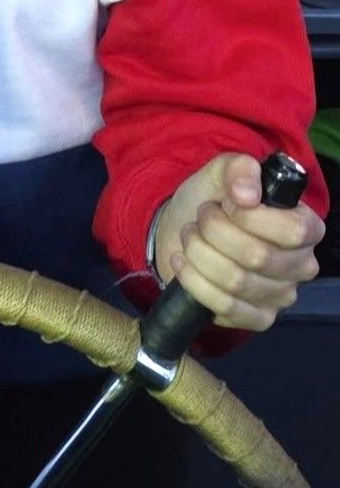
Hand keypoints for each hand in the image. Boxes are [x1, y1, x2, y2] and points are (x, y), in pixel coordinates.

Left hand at [154, 152, 323, 330]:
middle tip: (201, 217)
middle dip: (214, 230)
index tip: (225, 203)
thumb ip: (238, 169)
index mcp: (305, 227)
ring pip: (236, 281)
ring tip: (190, 236)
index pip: (293, 230)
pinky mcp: (257, 319)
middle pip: (257, 256)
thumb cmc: (211, 200)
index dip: (250, 216)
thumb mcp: (220, 172)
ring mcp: (280, 296)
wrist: (181, 229)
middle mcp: (301, 265)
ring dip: (199, 251)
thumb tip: (247, 194)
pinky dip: (194, 280)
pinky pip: (225, 306)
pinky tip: (183, 262)